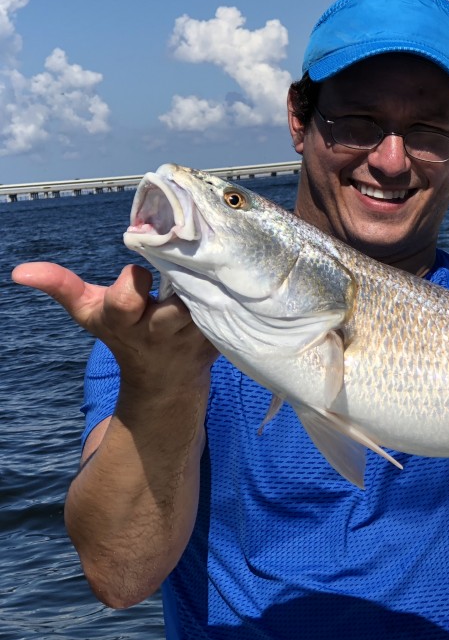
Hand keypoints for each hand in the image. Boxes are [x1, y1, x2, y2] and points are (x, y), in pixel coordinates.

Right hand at [11, 262, 217, 386]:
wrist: (167, 378)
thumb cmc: (126, 333)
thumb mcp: (92, 313)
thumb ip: (62, 287)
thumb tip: (21, 271)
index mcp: (125, 321)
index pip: (125, 301)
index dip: (130, 287)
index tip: (132, 272)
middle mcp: (160, 330)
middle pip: (173, 309)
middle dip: (180, 289)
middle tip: (186, 264)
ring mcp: (193, 334)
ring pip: (209, 305)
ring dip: (212, 284)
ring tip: (216, 260)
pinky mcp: (222, 334)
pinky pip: (231, 309)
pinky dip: (233, 291)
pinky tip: (236, 271)